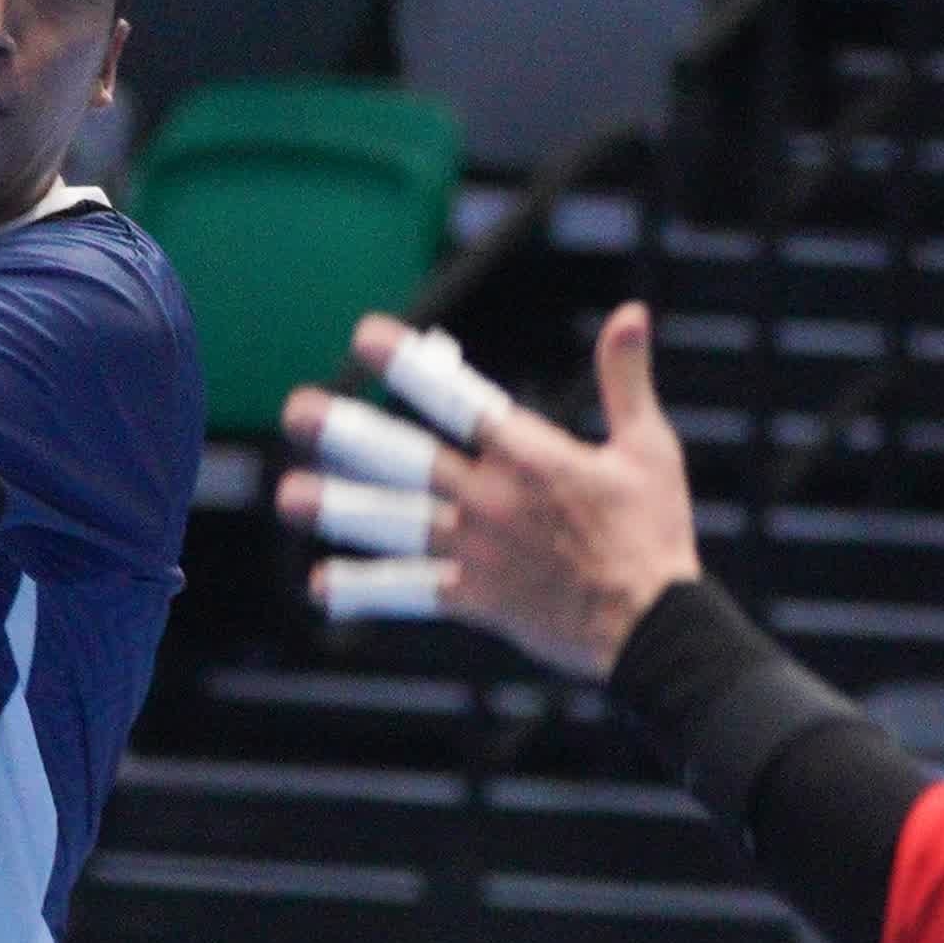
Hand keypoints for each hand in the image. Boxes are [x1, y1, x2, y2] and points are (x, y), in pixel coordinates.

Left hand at [272, 304, 699, 678]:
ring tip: (288, 496)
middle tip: (296, 412)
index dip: (410, 366)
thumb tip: (632, 313)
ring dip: (338, 508)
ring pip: (394, 524)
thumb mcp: (649, 449)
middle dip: (348, 433)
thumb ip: (626, 380)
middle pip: (406, 459)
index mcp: (531, 455)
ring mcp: (479, 551)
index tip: (367, 339)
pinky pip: (411, 591)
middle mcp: (492, 499)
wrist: (654, 629)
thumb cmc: (655, 534)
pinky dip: (366, 588)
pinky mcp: (476, 600)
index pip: (459, 399)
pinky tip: (319, 584)